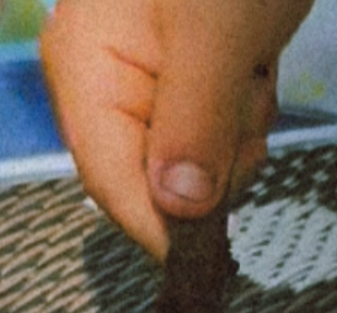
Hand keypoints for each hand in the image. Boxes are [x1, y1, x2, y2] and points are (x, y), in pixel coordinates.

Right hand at [40, 0, 312, 258]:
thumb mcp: (217, 32)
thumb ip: (196, 120)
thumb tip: (178, 208)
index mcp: (85, 69)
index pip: (111, 186)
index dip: (162, 232)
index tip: (211, 256)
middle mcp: (102, 87)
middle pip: (156, 187)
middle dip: (215, 161)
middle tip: (242, 96)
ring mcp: (142, 89)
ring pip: (195, 171)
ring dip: (237, 136)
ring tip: (248, 69)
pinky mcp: (181, 88)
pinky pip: (215, 142)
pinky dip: (245, 118)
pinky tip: (252, 70)